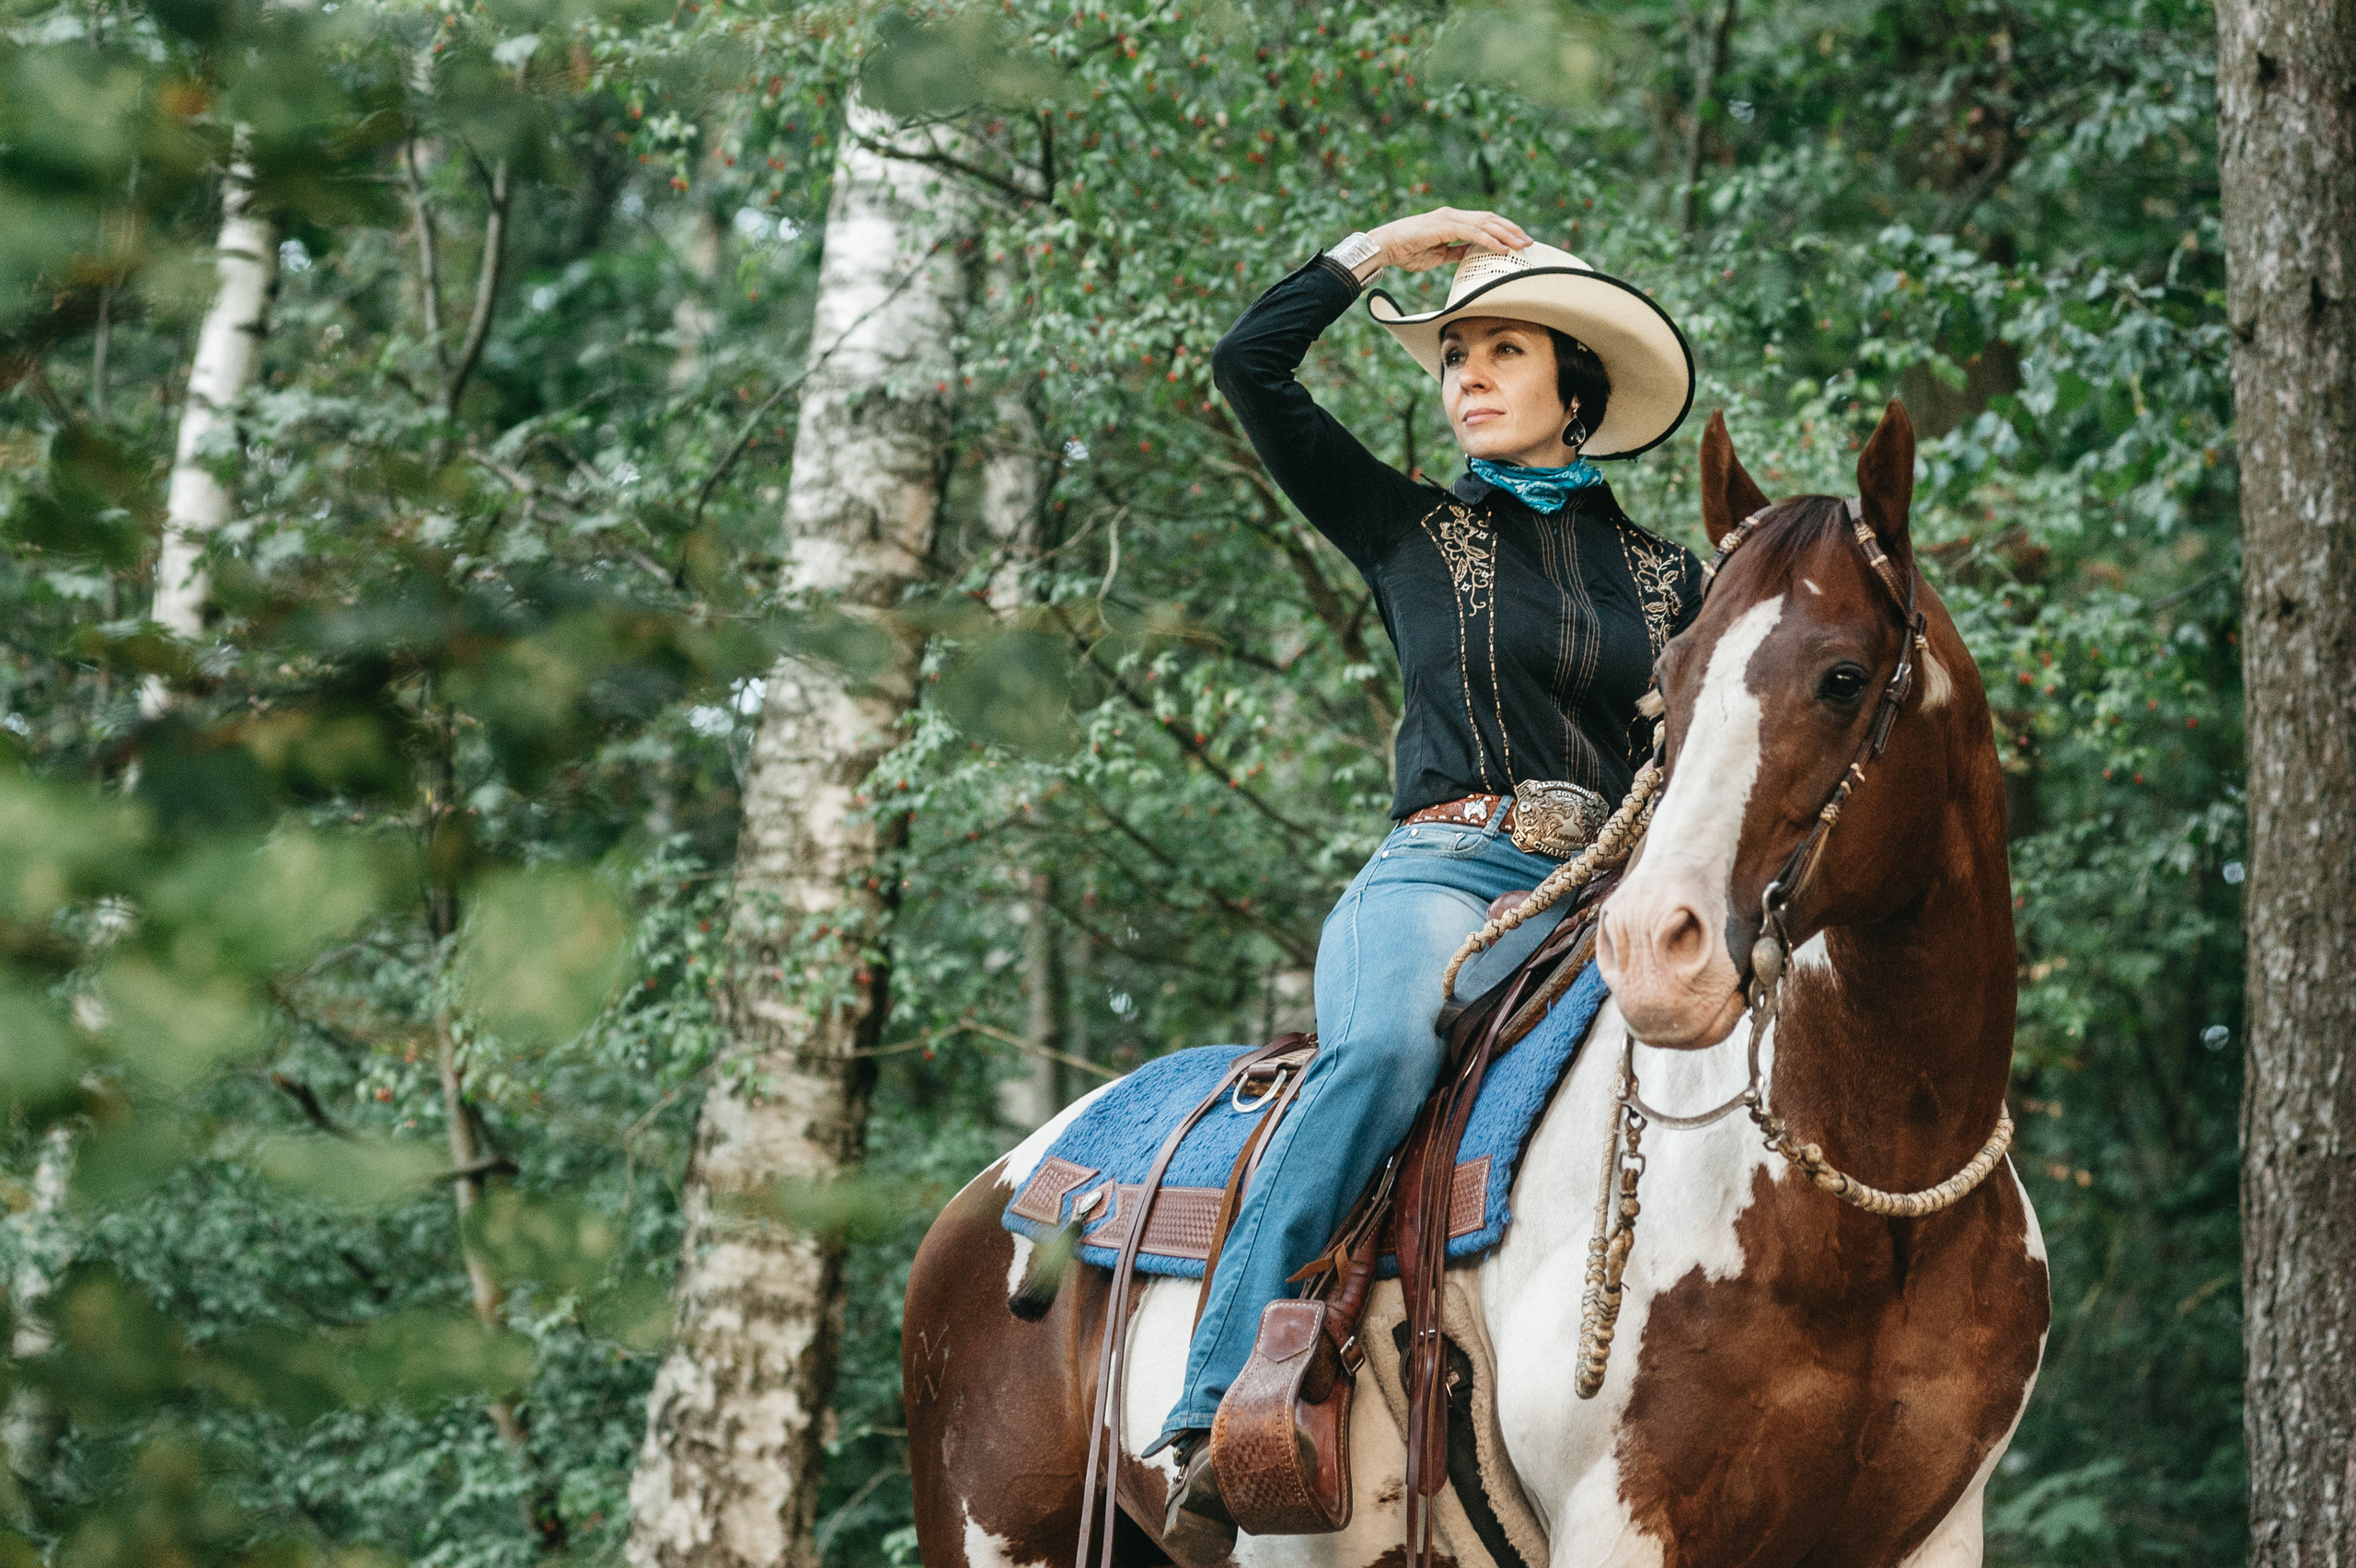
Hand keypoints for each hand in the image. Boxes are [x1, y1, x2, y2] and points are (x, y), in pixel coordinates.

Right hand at [1359, 207, 1531, 278]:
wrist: (1385, 246)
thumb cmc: (1406, 251)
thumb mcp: (1437, 254)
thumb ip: (1455, 252)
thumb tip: (1470, 254)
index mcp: (1452, 220)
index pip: (1484, 222)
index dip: (1503, 230)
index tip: (1518, 241)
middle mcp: (1453, 214)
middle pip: (1490, 219)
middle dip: (1512, 230)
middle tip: (1528, 241)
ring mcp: (1449, 218)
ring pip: (1486, 224)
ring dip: (1506, 234)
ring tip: (1521, 244)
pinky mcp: (1444, 226)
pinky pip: (1473, 233)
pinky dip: (1490, 240)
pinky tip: (1502, 248)